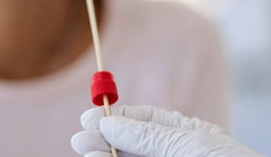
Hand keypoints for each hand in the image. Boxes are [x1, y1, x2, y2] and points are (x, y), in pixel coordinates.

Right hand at [71, 105, 264, 156]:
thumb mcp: (190, 144)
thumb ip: (149, 135)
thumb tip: (110, 122)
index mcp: (186, 134)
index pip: (144, 119)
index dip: (116, 116)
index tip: (89, 117)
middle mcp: (173, 153)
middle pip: (131, 144)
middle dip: (104, 139)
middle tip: (80, 138)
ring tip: (87, 152)